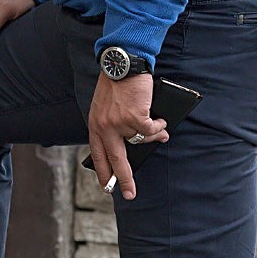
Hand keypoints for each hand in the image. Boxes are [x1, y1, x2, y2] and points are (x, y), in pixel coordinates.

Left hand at [86, 74, 168, 200]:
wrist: (122, 63)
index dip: (103, 173)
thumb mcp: (105, 107)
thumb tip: (136, 141)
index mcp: (95, 127)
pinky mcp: (135, 118)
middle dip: (123, 180)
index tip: (106, 187)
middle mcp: (104, 128)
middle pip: (115, 161)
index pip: (98, 156)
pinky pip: (151, 130)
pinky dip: (158, 126)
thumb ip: (113, 126)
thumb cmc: (117, 83)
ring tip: (159, 130)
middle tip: (129, 194)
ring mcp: (119, 124)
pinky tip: (161, 120)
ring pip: (140, 141)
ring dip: (153, 136)